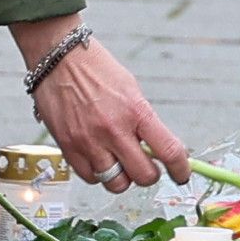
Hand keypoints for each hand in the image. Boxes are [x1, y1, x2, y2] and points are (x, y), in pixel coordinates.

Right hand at [9, 15, 189, 192]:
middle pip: (144, 176)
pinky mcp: (68, 147)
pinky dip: (98, 173)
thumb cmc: (95, 68)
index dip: (181, 170)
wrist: (58, 57)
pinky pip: (91, 178)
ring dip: (122, 176)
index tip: (181, 175)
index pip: (169, 152)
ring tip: (118, 159)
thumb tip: (159, 149)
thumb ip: (144, 121)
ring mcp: (89, 141)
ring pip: (116, 184)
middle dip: (149, 174)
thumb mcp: (130, 89)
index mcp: (135, 111)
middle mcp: (113, 129)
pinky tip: (98, 156)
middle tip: (145, 164)